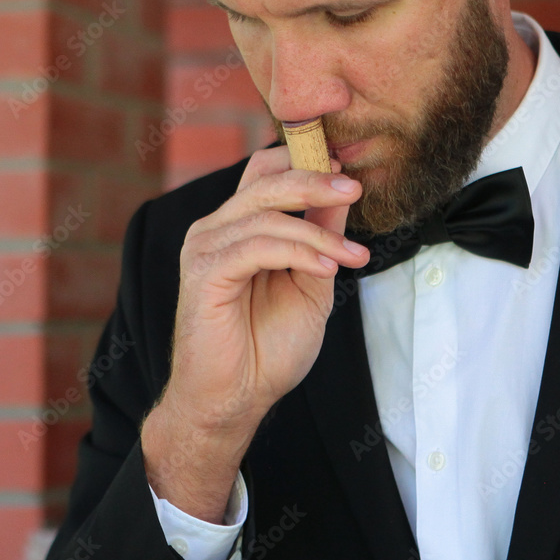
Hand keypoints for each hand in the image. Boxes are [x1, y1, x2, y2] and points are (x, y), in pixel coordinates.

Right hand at [141, 148, 368, 521]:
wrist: (235, 398)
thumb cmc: (266, 348)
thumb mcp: (309, 283)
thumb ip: (321, 238)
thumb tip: (343, 194)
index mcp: (236, 227)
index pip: (264, 171)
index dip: (304, 161)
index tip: (351, 173)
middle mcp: (215, 229)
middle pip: (264, 181)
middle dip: (315, 181)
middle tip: (356, 188)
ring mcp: (205, 249)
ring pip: (265, 215)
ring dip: (318, 233)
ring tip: (355, 256)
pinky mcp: (204, 273)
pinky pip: (255, 246)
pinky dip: (298, 252)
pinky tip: (329, 269)